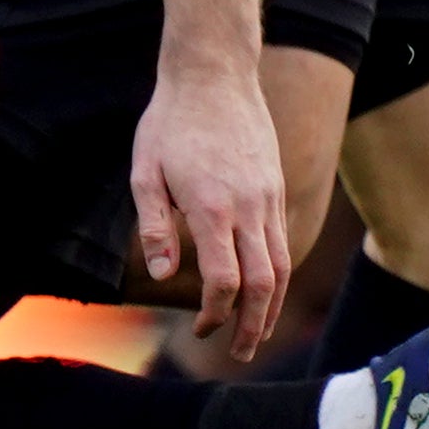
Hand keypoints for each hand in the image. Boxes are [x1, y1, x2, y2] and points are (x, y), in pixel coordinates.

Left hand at [131, 49, 291, 359]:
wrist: (215, 74)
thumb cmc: (170, 122)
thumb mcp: (144, 172)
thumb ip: (153, 227)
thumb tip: (161, 274)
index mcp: (213, 208)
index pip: (225, 281)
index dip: (215, 314)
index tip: (199, 329)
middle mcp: (250, 207)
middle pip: (265, 283)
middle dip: (255, 325)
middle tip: (241, 354)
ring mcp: (269, 197)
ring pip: (283, 264)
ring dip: (273, 306)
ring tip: (257, 333)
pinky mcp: (276, 188)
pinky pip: (282, 240)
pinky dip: (277, 274)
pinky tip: (263, 289)